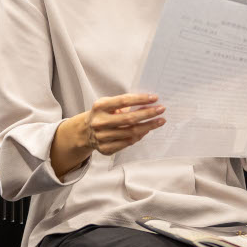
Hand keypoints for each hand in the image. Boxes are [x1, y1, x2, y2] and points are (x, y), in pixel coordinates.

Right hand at [51, 93, 165, 174]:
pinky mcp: (105, 148)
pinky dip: (139, 136)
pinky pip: (127, 143)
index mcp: (100, 107)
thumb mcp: (108, 104)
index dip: (140, 99)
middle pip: (129, 118)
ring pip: (131, 132)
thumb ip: (124, 103)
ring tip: (159, 121)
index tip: (154, 98)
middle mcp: (99, 122)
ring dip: (148, 126)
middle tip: (161, 109)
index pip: (123, 101)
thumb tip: (148, 102)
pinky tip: (147, 131)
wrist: (85, 132)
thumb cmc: (102, 114)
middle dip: (148, 113)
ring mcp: (101, 137)